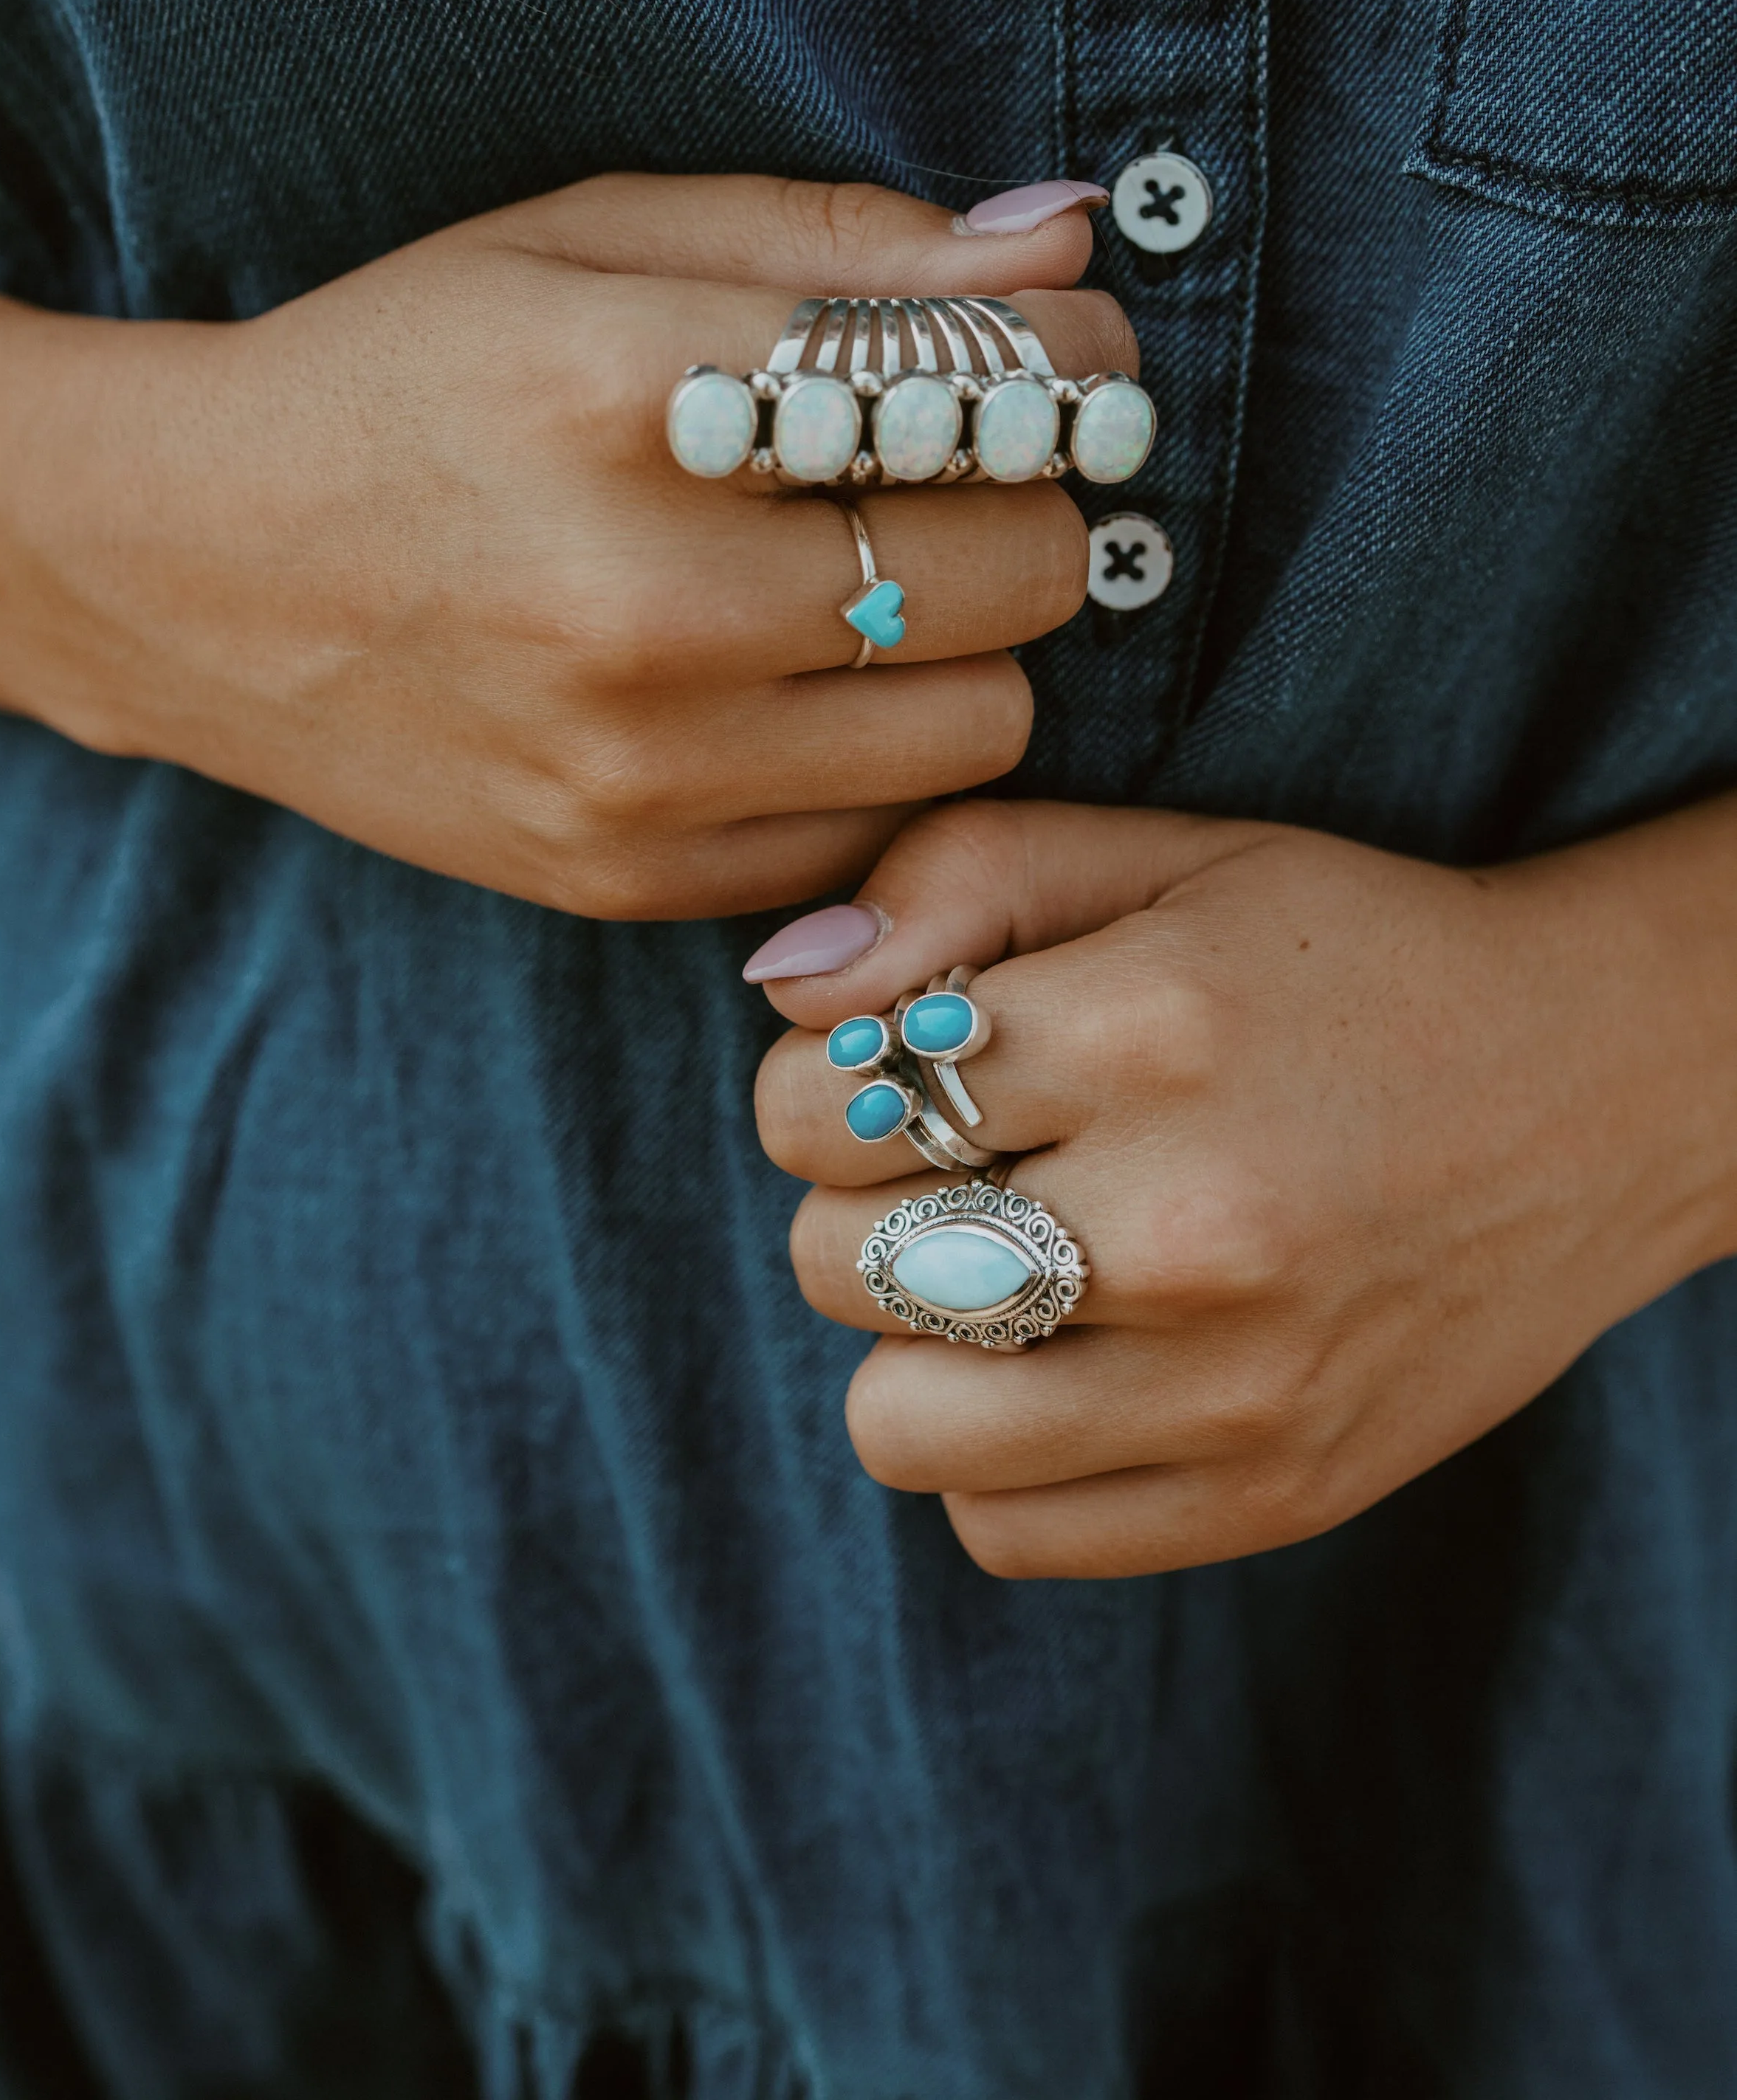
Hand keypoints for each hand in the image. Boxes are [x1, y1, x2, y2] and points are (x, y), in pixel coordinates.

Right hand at [0, 175, 1132, 916]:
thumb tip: (1069, 248)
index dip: (1072, 363)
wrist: (189, 566)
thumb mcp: (591, 241)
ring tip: (865, 584)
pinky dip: (876, 756)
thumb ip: (840, 242)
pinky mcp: (623, 876)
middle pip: (1024, 571)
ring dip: (971, 648)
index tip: (1068, 354)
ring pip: (988, 723)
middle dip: (1028, 506)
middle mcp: (637, 596)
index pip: (983, 386)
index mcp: (624, 390)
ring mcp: (632, 764)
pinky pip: (882, 828)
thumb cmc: (407, 371)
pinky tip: (790, 686)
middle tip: (962, 476)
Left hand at [753, 797, 1736, 1575]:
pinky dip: (1000, 1457)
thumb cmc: (1345, 960)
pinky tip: (1075, 1361)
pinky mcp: (1269, 1497)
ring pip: (895, 1422)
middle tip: (965, 1166)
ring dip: (915, 1343)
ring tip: (1007, 1268)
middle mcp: (1189, 1221)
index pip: (820, 1102)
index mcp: (1149, 1031)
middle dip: (859, 1204)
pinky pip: (1003, 1528)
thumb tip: (781, 986)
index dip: (825, 1078)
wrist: (1598, 1094)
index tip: (904, 1070)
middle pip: (831, 1260)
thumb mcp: (1161, 851)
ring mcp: (1232, 1385)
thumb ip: (952, 878)